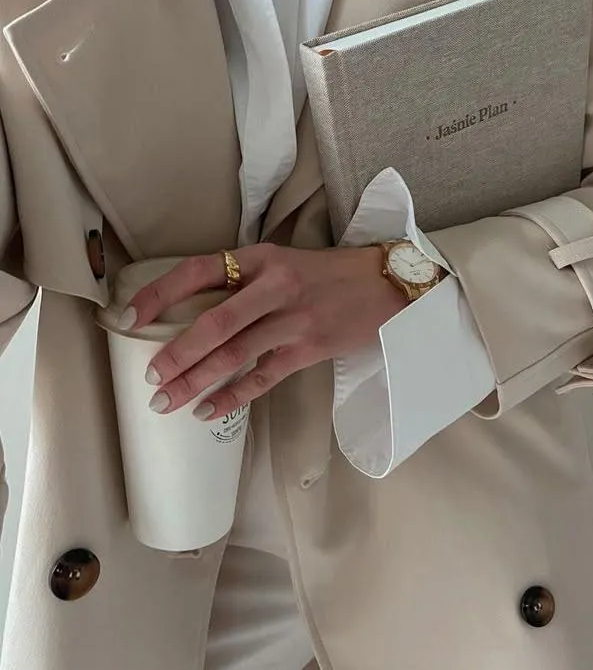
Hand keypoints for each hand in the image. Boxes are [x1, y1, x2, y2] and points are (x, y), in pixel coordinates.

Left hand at [125, 244, 406, 420]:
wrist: (386, 285)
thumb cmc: (329, 275)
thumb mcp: (283, 262)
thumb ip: (243, 281)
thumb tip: (191, 312)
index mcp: (260, 258)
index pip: (197, 271)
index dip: (159, 295)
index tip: (129, 318)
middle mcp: (274, 286)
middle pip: (214, 322)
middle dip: (176, 353)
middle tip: (150, 377)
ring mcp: (293, 320)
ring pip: (234, 354)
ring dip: (196, 381)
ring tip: (167, 401)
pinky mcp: (310, 349)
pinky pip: (263, 378)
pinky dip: (233, 397)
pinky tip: (209, 411)